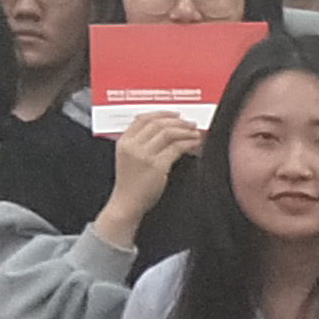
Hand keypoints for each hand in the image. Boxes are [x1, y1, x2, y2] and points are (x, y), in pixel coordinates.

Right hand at [100, 110, 201, 233]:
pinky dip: (188, 143)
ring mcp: (144, 156)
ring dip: (185, 131)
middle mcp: (132, 146)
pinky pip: (176, 148)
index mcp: (124, 142)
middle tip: (191, 123)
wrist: (127, 204)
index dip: (162, 113)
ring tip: (195, 133)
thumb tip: (165, 128)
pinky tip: (194, 144)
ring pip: (168, 133)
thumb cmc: (130, 182)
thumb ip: (140, 142)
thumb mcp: (128, 157)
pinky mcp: (157, 166)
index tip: (177, 114)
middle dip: (178, 121)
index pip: (143, 118)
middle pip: (158, 124)